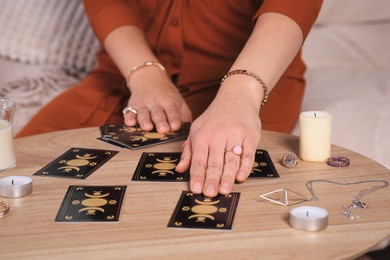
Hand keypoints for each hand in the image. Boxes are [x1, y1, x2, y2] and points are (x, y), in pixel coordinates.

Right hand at [123, 70, 191, 132]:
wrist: (149, 78)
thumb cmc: (167, 96)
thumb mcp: (179, 102)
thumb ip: (184, 117)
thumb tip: (189, 133)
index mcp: (169, 101)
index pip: (172, 111)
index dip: (174, 119)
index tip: (176, 126)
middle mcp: (156, 103)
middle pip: (158, 113)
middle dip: (160, 122)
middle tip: (163, 130)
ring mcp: (143, 104)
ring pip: (143, 113)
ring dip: (144, 121)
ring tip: (147, 128)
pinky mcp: (132, 106)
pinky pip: (129, 112)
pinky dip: (129, 117)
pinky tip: (129, 123)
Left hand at [176, 81, 261, 196]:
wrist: (237, 97)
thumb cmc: (215, 117)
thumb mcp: (197, 129)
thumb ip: (189, 151)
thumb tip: (180, 169)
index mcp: (202, 135)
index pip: (198, 159)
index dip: (197, 175)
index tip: (195, 189)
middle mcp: (218, 135)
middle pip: (214, 162)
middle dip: (211, 179)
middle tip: (209, 194)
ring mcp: (236, 135)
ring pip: (230, 160)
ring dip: (227, 177)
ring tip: (224, 190)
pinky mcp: (251, 136)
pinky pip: (248, 154)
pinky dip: (245, 166)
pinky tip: (241, 177)